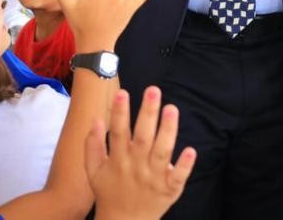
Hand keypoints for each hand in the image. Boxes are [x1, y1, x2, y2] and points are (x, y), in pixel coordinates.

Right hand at [87, 87, 195, 219]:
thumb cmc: (109, 192)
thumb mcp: (93, 170)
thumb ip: (92, 145)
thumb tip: (96, 119)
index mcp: (118, 160)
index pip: (119, 132)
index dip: (120, 113)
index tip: (123, 92)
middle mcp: (137, 167)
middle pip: (143, 137)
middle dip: (148, 113)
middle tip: (153, 90)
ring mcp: (154, 178)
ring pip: (162, 152)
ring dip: (168, 131)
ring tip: (171, 109)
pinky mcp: (169, 190)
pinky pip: (178, 177)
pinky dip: (184, 165)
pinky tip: (191, 150)